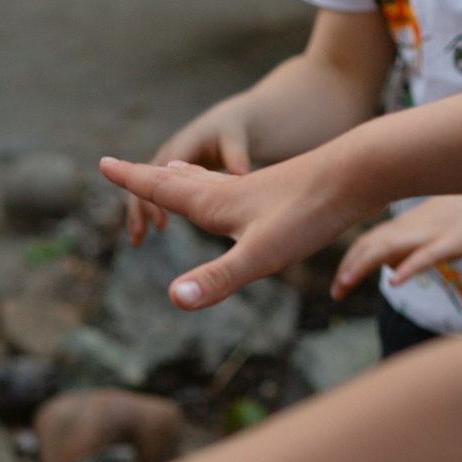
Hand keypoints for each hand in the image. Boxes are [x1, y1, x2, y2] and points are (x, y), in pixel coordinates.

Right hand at [98, 148, 362, 310]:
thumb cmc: (310, 213)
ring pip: (208, 179)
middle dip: (146, 179)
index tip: (101, 162)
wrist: (360, 173)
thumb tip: (175, 299)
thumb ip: (219, 279)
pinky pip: (237, 187)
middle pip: (177, 180)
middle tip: (121, 169)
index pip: (162, 188)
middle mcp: (230, 190)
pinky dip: (220, 184)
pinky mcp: (281, 192)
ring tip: (169, 172)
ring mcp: (256, 190)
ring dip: (182, 178)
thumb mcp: (262, 255)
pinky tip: (237, 191)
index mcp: (215, 201)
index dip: (131, 179)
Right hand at [122, 98, 261, 244]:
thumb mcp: (235, 139)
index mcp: (183, 146)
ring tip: (139, 240)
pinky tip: (153, 230)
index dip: (157, 197)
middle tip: (141, 236)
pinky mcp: (170, 174)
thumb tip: (241, 174)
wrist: (227, 121)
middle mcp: (169, 153)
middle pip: (147, 182)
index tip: (160, 223)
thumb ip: (237, 156)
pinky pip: (153, 193)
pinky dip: (149, 210)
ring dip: (139, 212)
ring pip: (146, 189)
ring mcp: (166, 163)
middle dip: (141, 208)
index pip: (162, 173)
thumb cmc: (233, 131)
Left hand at [333, 193, 461, 298]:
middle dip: (348, 268)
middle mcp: (412, 228)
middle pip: (370, 246)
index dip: (348, 261)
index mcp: (406, 226)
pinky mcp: (455, 242)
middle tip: (334, 293)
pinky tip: (395, 280)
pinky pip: (427, 255)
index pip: (367, 242)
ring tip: (345, 284)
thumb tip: (388, 268)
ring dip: (363, 266)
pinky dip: (408, 267)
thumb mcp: (432, 230)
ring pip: (389, 249)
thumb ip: (409, 246)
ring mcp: (432, 234)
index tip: (336, 286)